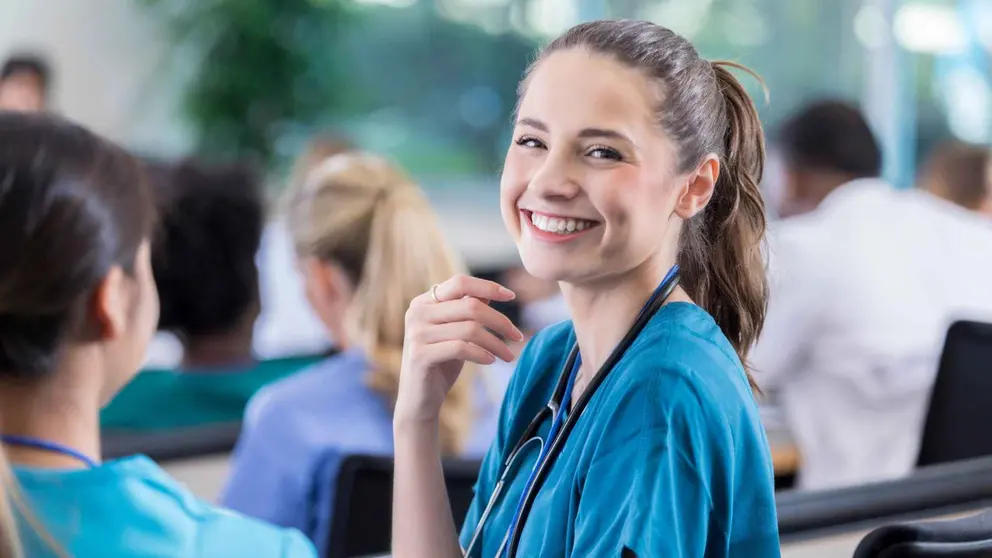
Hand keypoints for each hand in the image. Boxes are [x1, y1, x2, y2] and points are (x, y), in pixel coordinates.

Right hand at [395, 275, 523, 426]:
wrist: (419, 399)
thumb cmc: (441, 363)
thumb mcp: (456, 333)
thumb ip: (467, 311)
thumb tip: (491, 292)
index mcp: (424, 302)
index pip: (460, 282)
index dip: (488, 286)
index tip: (511, 296)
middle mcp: (417, 313)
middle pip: (470, 305)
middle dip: (500, 321)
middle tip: (518, 336)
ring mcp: (417, 334)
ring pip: (469, 328)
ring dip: (496, 343)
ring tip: (508, 355)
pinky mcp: (420, 355)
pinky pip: (461, 348)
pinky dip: (482, 354)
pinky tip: (491, 361)